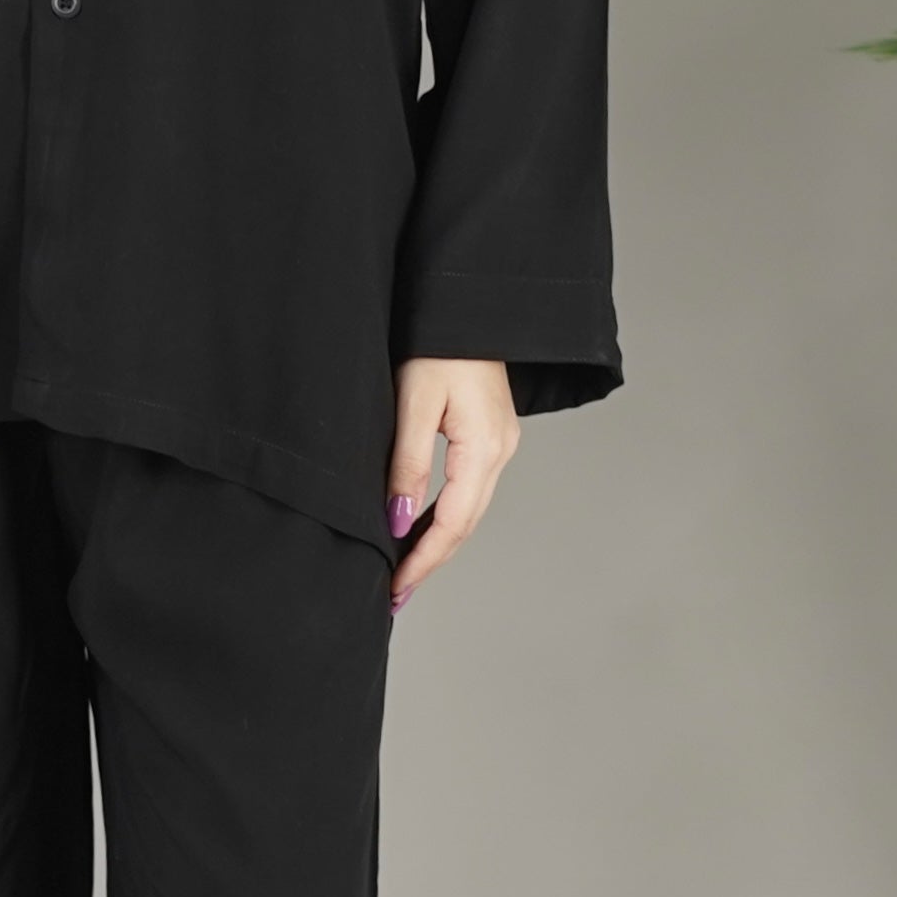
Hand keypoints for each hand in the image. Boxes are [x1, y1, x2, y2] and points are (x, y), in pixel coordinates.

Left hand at [385, 358, 515, 614]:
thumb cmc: (437, 343)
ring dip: (438, 542)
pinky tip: (423, 529)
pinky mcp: (491, 434)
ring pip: (469, 509)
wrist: (467, 302)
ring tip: (405, 572)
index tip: (396, 588)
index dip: (424, 560)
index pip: (454, 522)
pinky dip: (446, 515)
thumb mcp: (412, 403)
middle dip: (430, 562)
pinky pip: (470, 489)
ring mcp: (500, 442)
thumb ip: (407, 465)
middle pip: (466, 523)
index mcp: (485, 446)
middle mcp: (501, 450)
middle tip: (396, 595)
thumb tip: (399, 522)